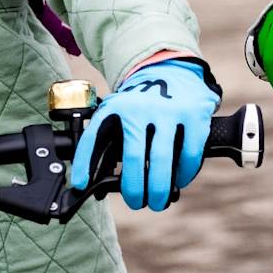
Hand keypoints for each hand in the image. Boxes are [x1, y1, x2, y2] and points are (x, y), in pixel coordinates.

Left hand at [69, 59, 219, 211]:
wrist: (172, 70)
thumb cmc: (141, 105)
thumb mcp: (119, 113)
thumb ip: (109, 142)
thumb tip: (90, 183)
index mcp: (116, 107)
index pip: (94, 137)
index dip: (84, 163)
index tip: (79, 185)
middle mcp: (140, 107)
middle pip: (133, 158)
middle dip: (134, 189)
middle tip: (136, 203)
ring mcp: (168, 109)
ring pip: (162, 159)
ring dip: (159, 188)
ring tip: (157, 201)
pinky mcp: (193, 114)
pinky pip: (189, 153)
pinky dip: (184, 174)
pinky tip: (179, 180)